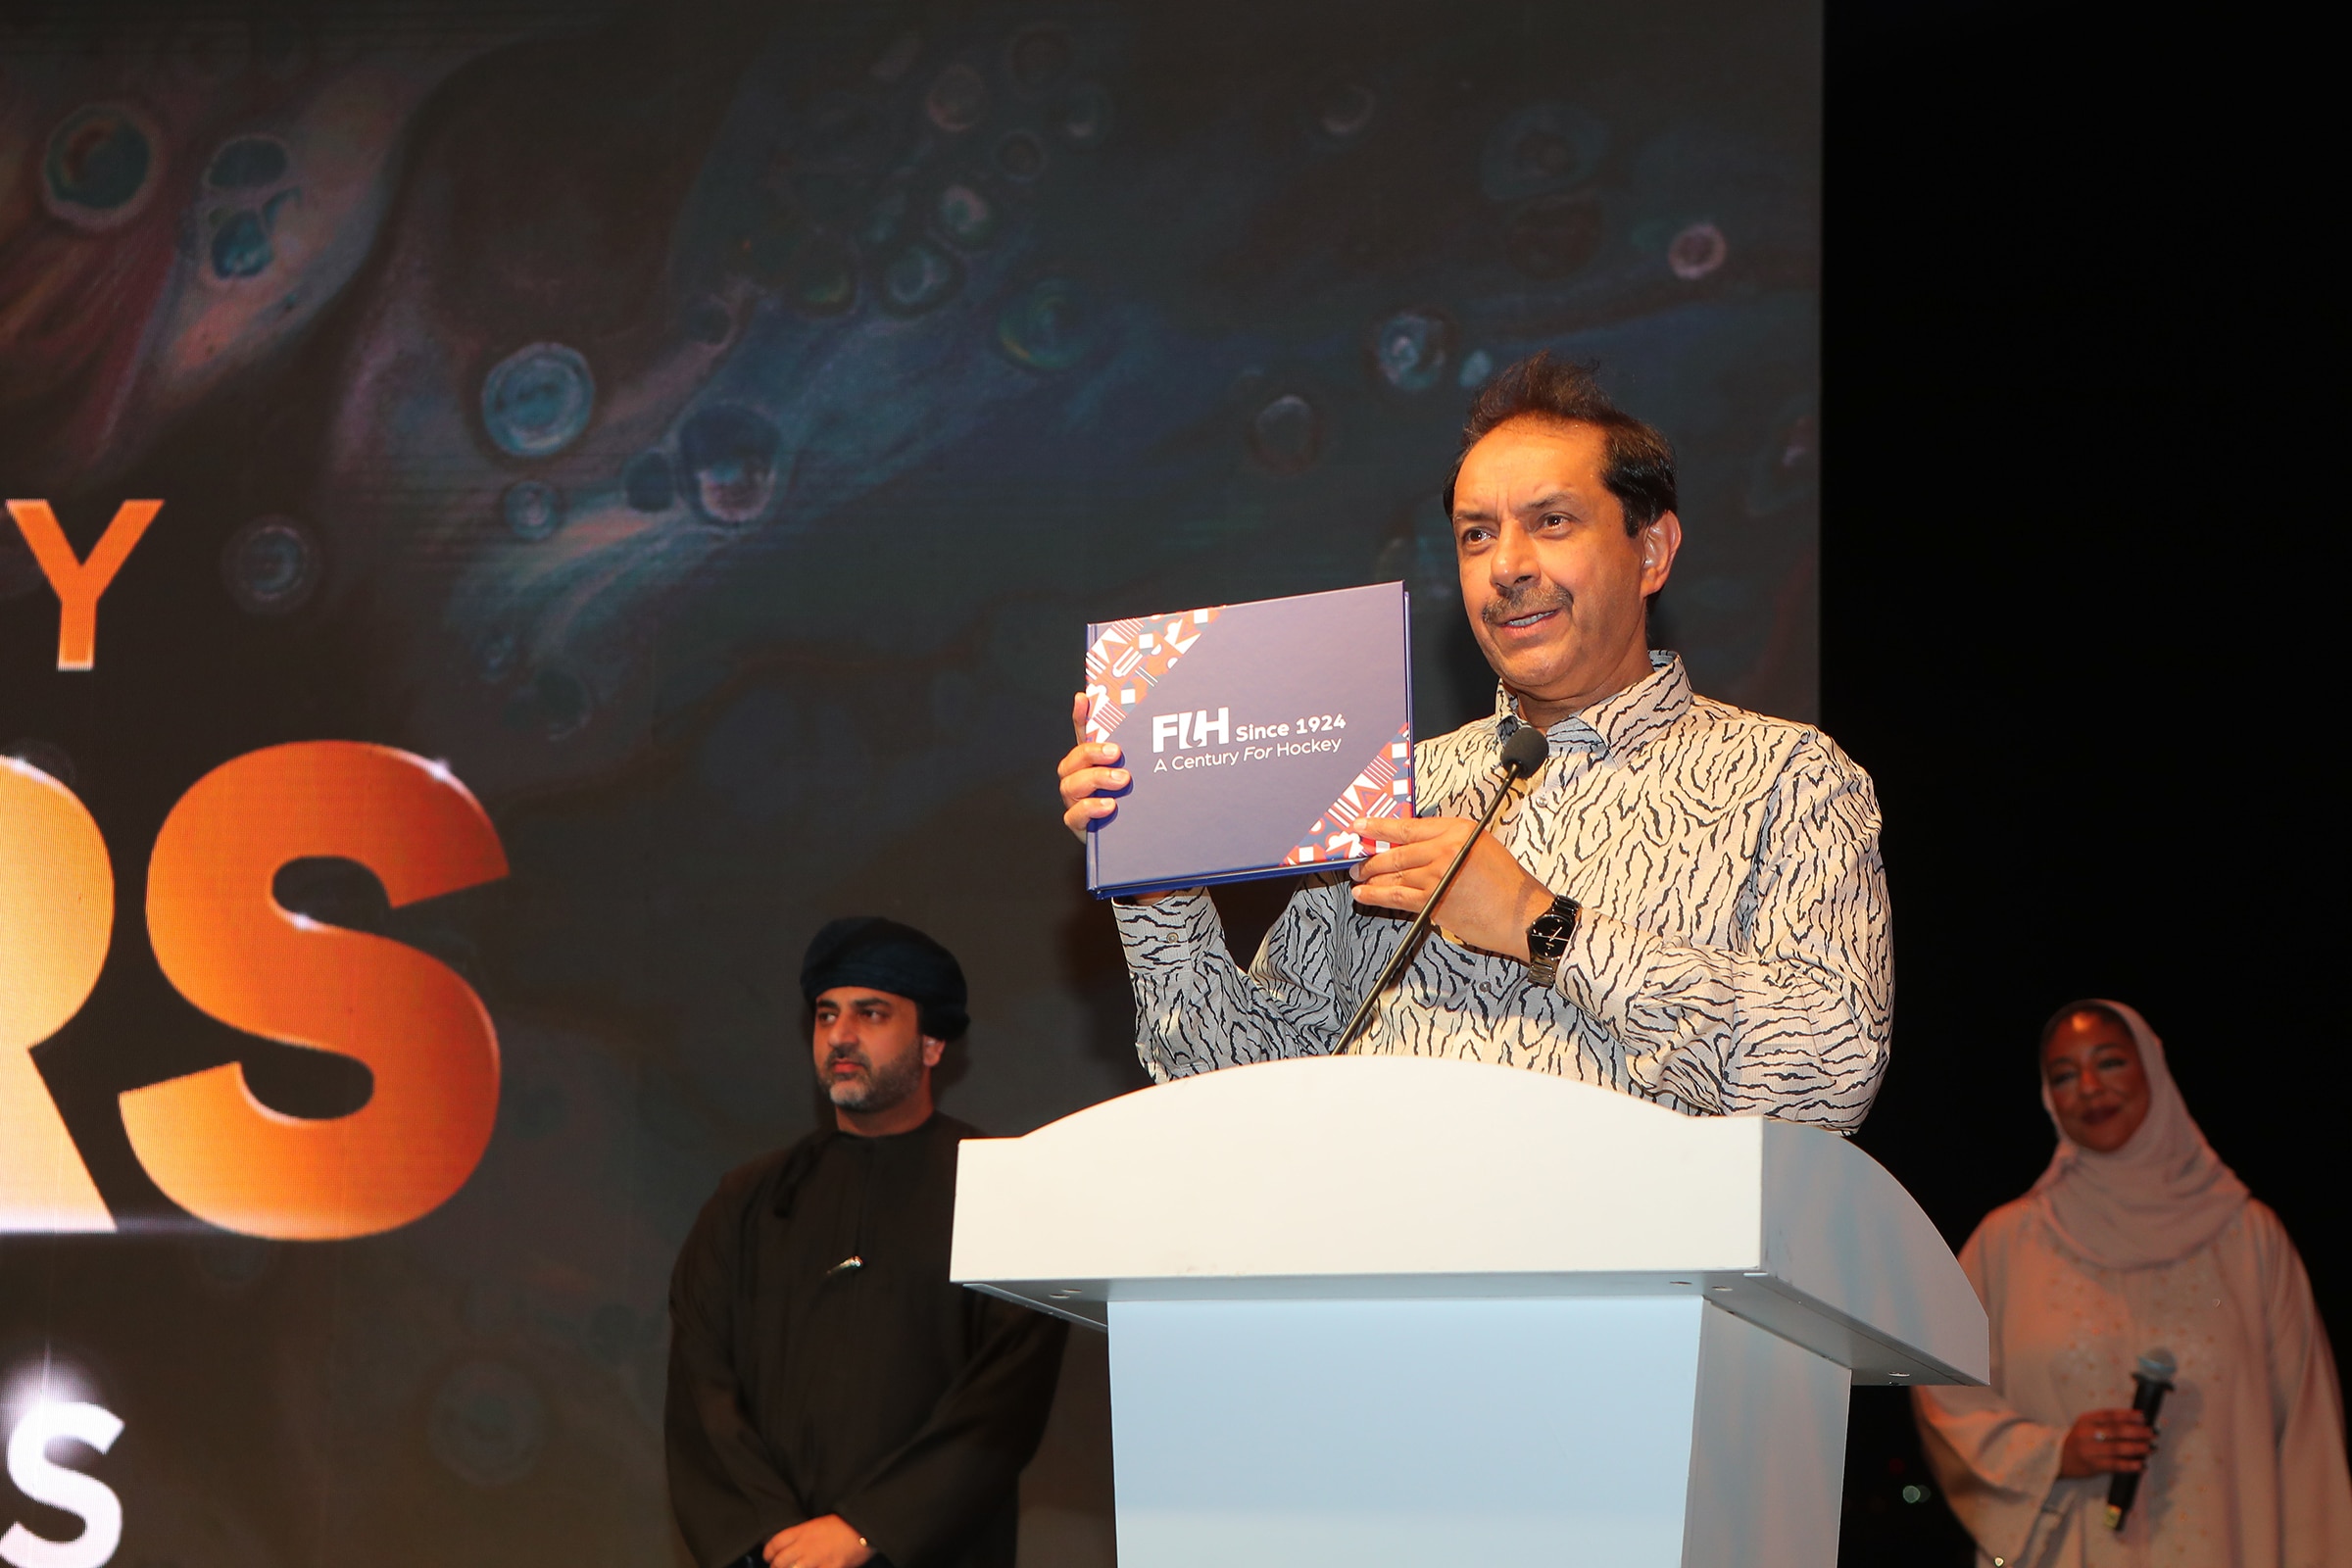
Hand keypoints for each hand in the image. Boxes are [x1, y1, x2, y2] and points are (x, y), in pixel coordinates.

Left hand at [763, 1515, 873, 1567]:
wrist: (864, 1527)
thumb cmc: (844, 1525)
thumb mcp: (819, 1525)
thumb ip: (803, 1536)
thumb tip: (791, 1549)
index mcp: (803, 1531)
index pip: (775, 1543)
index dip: (768, 1553)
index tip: (769, 1557)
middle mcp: (806, 1546)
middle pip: (779, 1562)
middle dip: (776, 1567)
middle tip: (780, 1567)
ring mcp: (816, 1559)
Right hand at [1058, 691, 1129, 840]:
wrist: (1134, 841)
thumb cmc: (1135, 803)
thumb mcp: (1140, 774)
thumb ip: (1142, 753)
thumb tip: (1160, 725)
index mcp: (1090, 763)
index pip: (1082, 735)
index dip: (1080, 716)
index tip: (1084, 698)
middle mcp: (1078, 779)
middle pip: (1071, 760)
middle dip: (1092, 753)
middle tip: (1116, 753)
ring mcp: (1075, 801)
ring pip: (1070, 786)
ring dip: (1096, 779)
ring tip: (1121, 780)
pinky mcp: (1078, 824)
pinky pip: (1074, 815)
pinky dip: (1090, 808)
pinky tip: (1109, 805)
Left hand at [1347, 815, 1549, 959]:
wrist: (1522, 915)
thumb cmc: (1506, 884)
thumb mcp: (1480, 847)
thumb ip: (1447, 842)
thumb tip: (1412, 846)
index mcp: (1457, 830)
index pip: (1408, 826)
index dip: (1379, 826)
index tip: (1361, 826)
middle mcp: (1446, 849)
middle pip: (1396, 851)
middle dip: (1371, 857)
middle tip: (1357, 861)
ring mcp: (1437, 876)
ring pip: (1393, 875)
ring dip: (1370, 878)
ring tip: (1358, 878)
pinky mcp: (1433, 902)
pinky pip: (1397, 897)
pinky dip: (1377, 896)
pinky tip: (1365, 895)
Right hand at [2057, 1408, 2154, 1477]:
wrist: (2059, 1458)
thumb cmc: (2079, 1440)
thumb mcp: (2086, 1426)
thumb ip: (2106, 1423)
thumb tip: (2137, 1423)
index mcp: (2085, 1420)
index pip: (2109, 1415)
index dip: (2127, 1415)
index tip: (2143, 1417)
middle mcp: (2086, 1433)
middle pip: (2116, 1431)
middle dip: (2137, 1432)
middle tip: (2152, 1434)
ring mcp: (2089, 1450)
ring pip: (2117, 1448)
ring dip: (2137, 1448)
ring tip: (2151, 1448)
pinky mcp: (2093, 1466)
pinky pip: (2115, 1465)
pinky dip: (2130, 1465)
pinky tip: (2141, 1465)